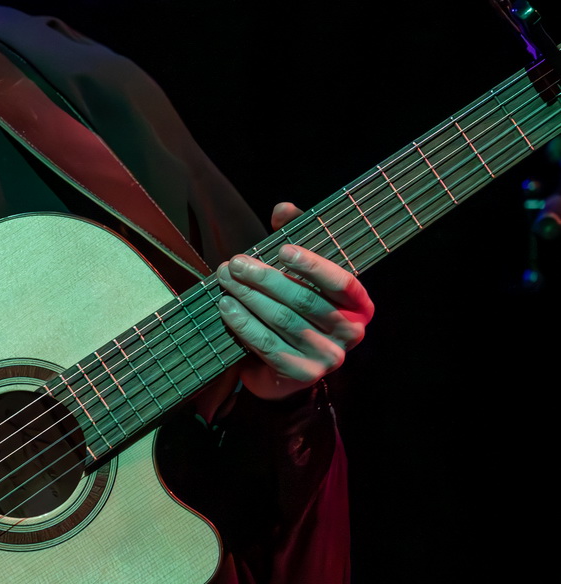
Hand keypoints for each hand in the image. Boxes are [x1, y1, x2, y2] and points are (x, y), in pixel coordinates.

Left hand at [216, 201, 373, 397]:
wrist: (286, 366)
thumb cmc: (296, 308)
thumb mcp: (300, 272)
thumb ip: (295, 237)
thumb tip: (283, 209)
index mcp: (359, 305)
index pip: (342, 283)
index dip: (313, 265)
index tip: (282, 249)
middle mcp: (351, 333)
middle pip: (304, 300)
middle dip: (265, 279)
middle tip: (236, 263)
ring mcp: (329, 358)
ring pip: (283, 322)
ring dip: (249, 298)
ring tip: (225, 280)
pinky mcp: (303, 375)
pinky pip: (269, 346)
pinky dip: (244, 325)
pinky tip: (226, 309)